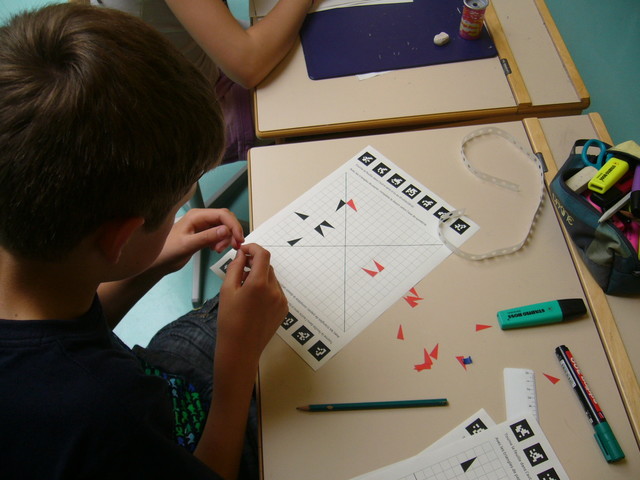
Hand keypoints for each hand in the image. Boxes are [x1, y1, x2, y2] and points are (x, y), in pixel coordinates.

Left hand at [152, 208, 243, 275]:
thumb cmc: (168, 251)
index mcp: (197, 216)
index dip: (233, 225)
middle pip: (225, 219)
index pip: (222, 214)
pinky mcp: (204, 234)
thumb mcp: (188, 245)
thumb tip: (226, 230)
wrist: (159, 262)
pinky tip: (215, 250)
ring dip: (227, 238)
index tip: (239, 239)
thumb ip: (207, 237)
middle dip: (232, 232)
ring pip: (224, 227)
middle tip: (234, 246)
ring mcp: (203, 226)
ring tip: (219, 250)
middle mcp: (201, 218)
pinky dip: (222, 242)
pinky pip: (219, 235)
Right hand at [217, 243, 288, 364]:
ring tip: (244, 289)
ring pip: (272, 279)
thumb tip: (241, 255)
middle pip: (267, 266)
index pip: (262, 254)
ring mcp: (281, 300)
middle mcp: (274, 290)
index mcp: (259, 283)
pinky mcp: (284, 309)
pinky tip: (253, 301)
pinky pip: (276, 291)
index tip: (243, 251)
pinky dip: (266, 289)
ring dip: (260, 277)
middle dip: (254, 264)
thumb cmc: (229, 320)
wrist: (240, 349)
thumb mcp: (227, 290)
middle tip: (239, 272)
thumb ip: (235, 268)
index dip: (253, 248)